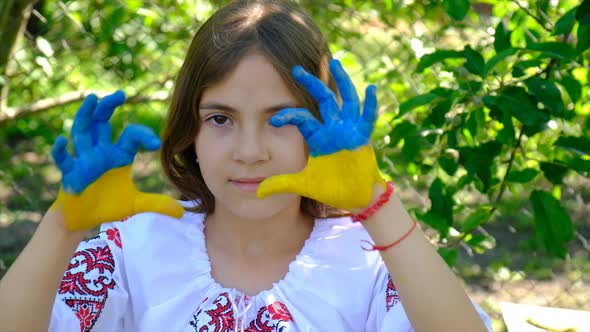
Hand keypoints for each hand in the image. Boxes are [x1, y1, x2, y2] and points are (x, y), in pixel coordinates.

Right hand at [50, 91, 182, 230]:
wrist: (83, 218)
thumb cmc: (107, 205)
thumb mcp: (134, 205)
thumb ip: (156, 204)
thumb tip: (181, 212)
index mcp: (117, 155)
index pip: (130, 136)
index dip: (142, 135)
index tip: (154, 144)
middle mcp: (100, 152)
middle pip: (102, 123)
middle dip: (108, 108)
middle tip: (120, 94)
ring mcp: (84, 161)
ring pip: (82, 133)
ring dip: (85, 116)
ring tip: (91, 99)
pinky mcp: (70, 174)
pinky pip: (64, 160)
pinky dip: (60, 151)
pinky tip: (61, 140)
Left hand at [257, 59, 384, 209]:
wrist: (354, 199)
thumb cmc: (332, 189)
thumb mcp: (303, 184)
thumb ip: (281, 184)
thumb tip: (257, 192)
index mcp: (318, 137)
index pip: (301, 117)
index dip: (288, 115)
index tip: (273, 118)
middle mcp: (333, 129)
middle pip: (323, 100)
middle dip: (311, 83)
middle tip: (296, 69)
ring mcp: (349, 131)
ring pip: (346, 100)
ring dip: (342, 82)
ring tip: (335, 63)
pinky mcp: (363, 138)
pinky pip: (367, 118)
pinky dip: (370, 104)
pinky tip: (370, 88)